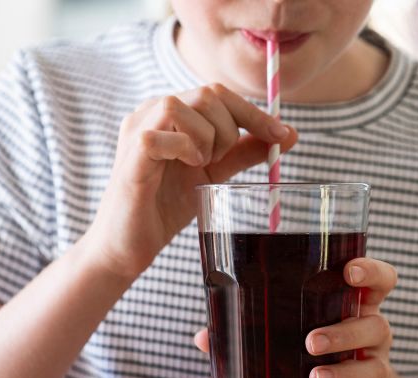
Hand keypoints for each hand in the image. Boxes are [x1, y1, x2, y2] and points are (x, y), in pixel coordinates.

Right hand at [83, 83, 297, 279]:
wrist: (130, 245)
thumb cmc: (166, 205)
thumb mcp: (215, 173)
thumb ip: (244, 151)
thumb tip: (287, 135)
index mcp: (171, 113)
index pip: (218, 93)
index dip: (253, 112)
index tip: (282, 135)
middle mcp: (150, 112)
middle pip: (207, 94)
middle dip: (230, 129)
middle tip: (222, 161)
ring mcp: (136, 130)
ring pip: (183, 106)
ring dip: (206, 139)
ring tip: (199, 164)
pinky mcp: (130, 155)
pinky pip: (160, 135)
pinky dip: (184, 150)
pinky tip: (185, 167)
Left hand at [194, 257, 398, 377]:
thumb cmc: (317, 349)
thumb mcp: (293, 331)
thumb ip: (252, 328)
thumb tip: (204, 337)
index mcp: (355, 307)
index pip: (379, 281)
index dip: (371, 273)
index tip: (350, 272)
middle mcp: (373, 335)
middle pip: (374, 326)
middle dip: (343, 333)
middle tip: (311, 342)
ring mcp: (377, 368)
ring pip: (374, 368)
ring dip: (345, 374)